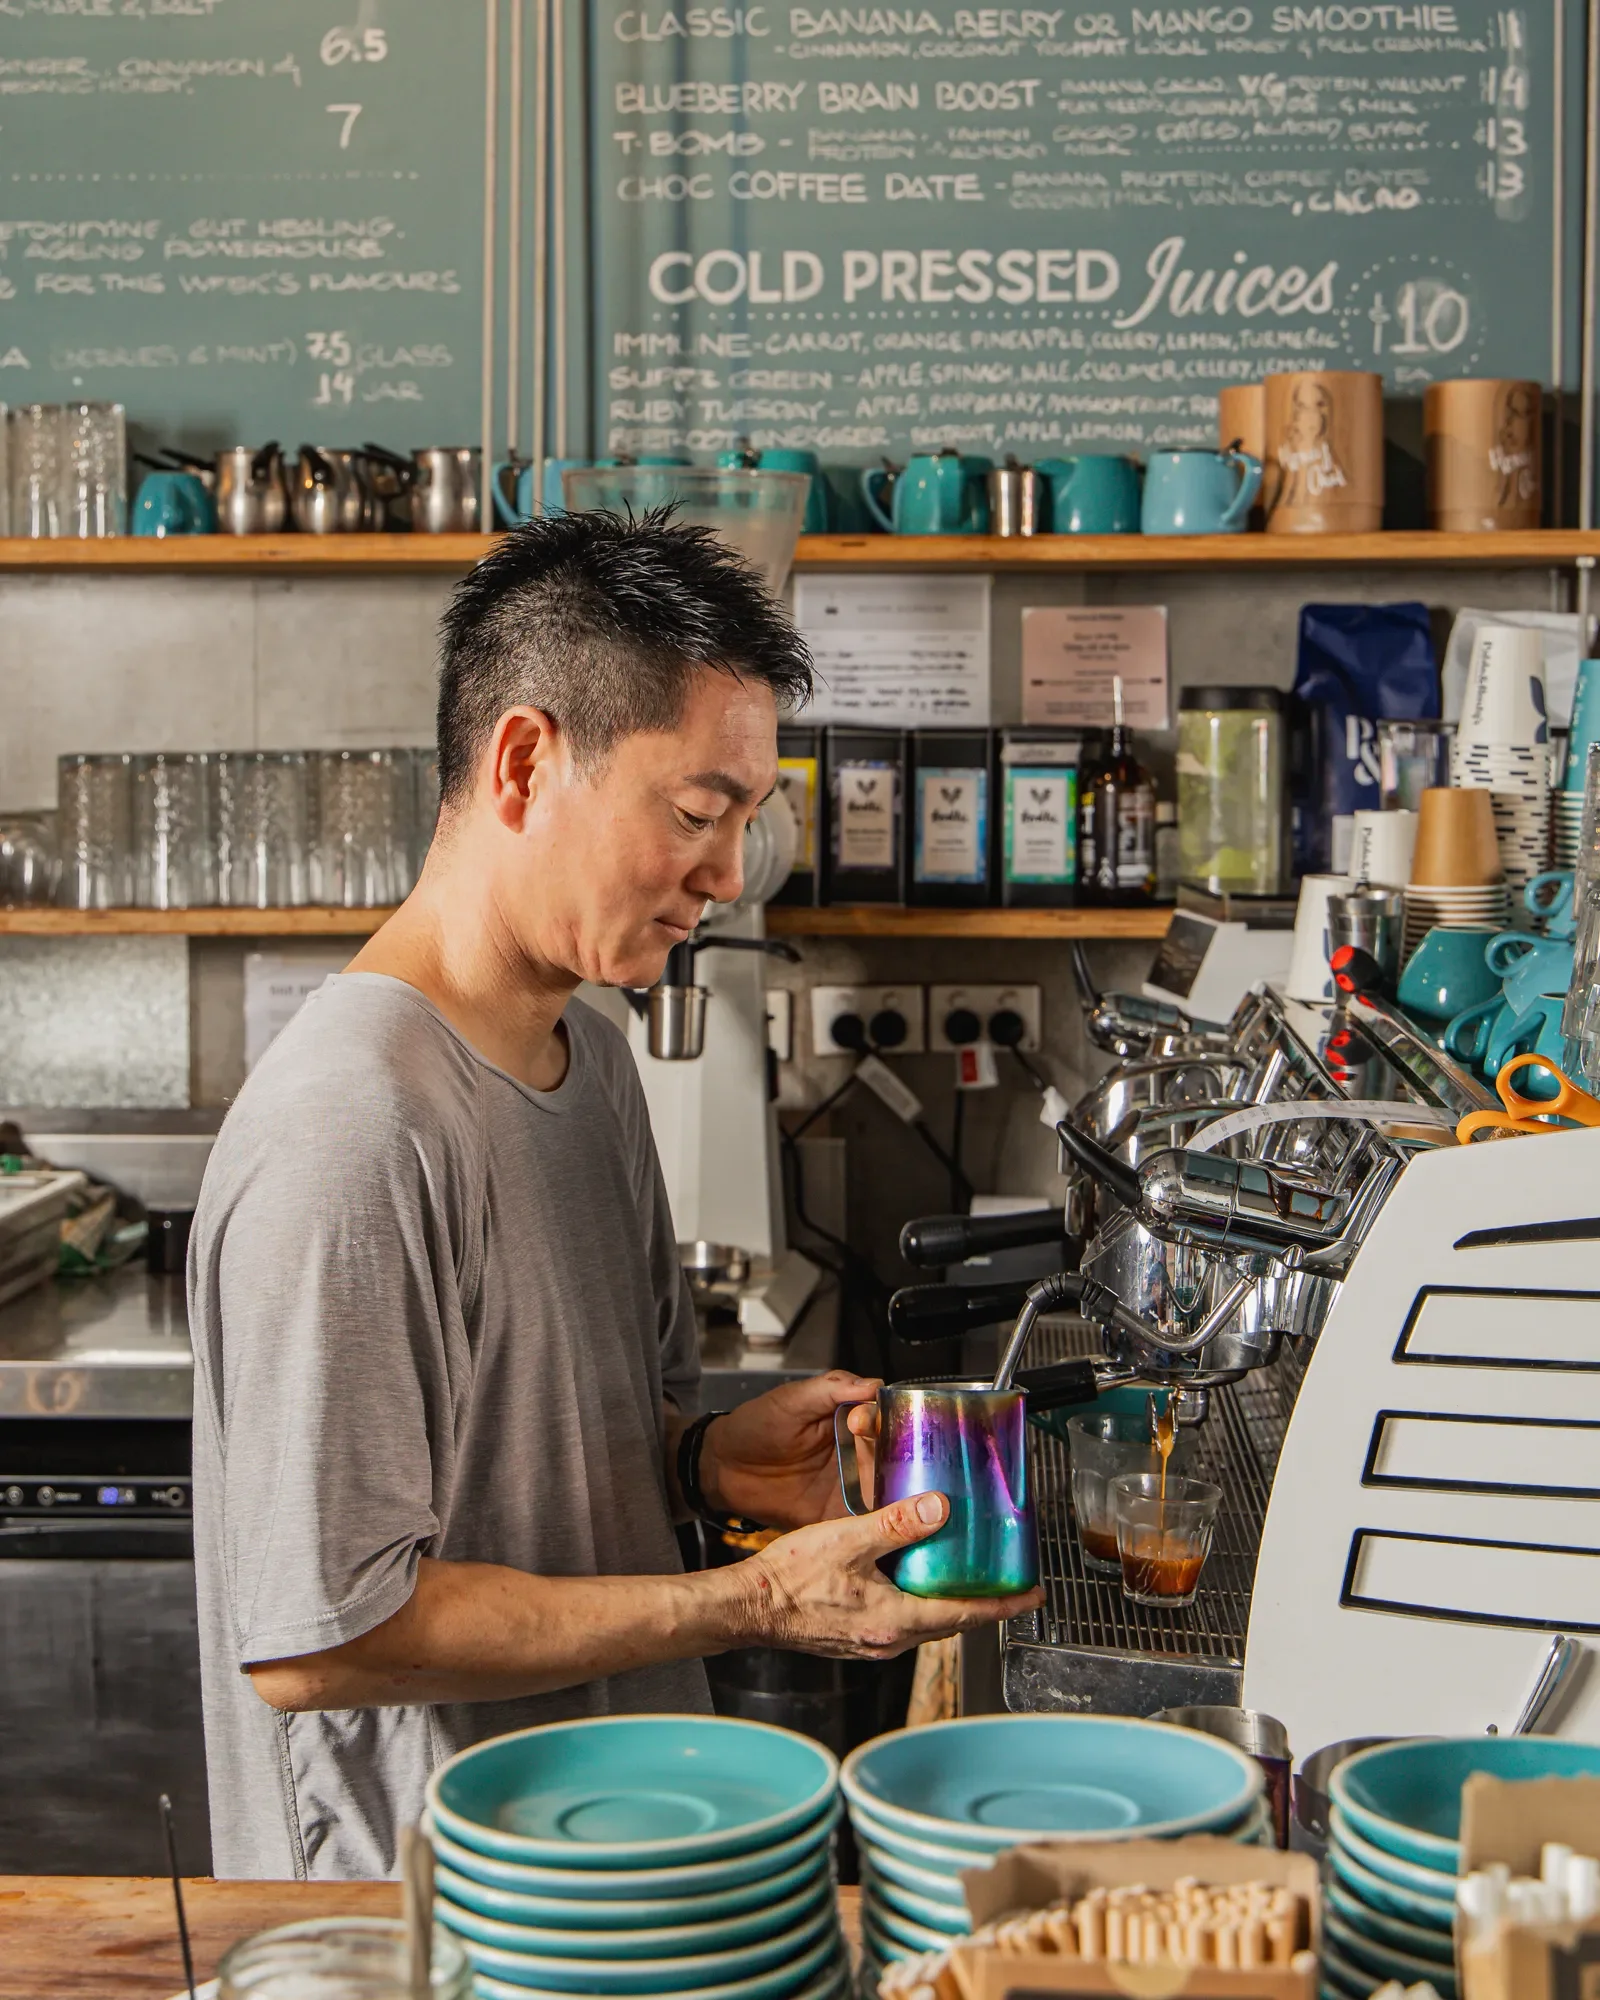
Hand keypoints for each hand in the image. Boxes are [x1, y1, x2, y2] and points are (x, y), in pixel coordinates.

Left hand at [700, 1371, 879, 1531]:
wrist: (725, 1469)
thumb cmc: (757, 1426)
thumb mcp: (792, 1400)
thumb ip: (830, 1388)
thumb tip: (872, 1384)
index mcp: (852, 1420)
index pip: (884, 1419)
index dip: (879, 1421)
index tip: (859, 1424)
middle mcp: (859, 1453)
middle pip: (895, 1458)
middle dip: (897, 1461)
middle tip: (883, 1465)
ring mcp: (851, 1486)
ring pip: (889, 1490)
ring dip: (897, 1495)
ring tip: (896, 1499)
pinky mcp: (839, 1515)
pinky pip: (866, 1522)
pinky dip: (878, 1525)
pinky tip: (882, 1526)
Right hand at [730, 1490, 1044, 1660]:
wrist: (747, 1607)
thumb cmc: (789, 1579)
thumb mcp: (849, 1539)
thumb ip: (897, 1524)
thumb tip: (940, 1510)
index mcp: (894, 1620)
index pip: (965, 1615)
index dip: (1003, 1605)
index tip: (1031, 1596)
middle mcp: (887, 1641)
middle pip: (950, 1623)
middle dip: (980, 1604)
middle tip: (1005, 1582)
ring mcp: (870, 1643)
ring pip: (925, 1624)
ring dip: (948, 1604)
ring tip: (963, 1577)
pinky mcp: (854, 1638)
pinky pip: (901, 1623)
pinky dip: (918, 1604)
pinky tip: (910, 1580)